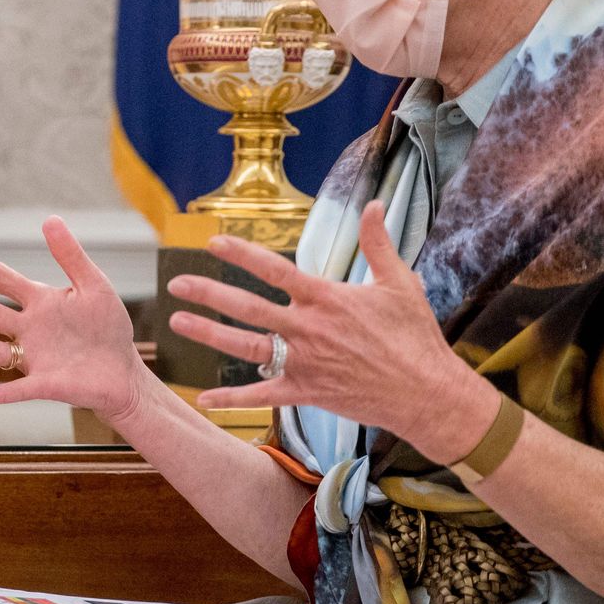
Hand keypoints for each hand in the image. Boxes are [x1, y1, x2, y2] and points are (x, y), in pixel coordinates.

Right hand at [0, 215, 156, 420]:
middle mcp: (30, 330)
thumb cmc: (108, 329)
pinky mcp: (45, 384)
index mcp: (41, 303)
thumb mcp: (94, 286)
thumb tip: (49, 220)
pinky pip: (16, 390)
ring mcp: (34, 358)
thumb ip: (71, 256)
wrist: (124, 371)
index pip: (9, 283)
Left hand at [165, 200, 495, 462]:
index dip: (242, 254)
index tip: (213, 242)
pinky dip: (232, 399)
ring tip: (177, 323)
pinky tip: (204, 399)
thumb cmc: (415, 336)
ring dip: (209, 335)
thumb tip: (375, 204)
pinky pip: (263, 396)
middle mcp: (309, 328)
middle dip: (209, 293)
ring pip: (247, 347)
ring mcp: (305, 362)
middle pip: (248, 307)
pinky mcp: (307, 392)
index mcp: (327, 298)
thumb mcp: (400, 283)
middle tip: (175, 283)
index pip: (275, 270)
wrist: (428, 393)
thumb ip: (379, 243)